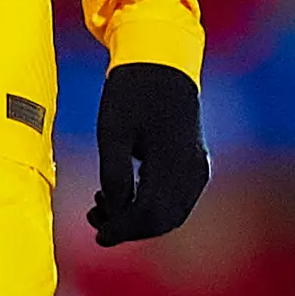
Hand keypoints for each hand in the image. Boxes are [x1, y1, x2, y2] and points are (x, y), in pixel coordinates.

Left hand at [88, 60, 208, 245]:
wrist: (160, 60)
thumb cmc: (132, 91)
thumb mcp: (113, 131)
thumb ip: (114, 175)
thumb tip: (115, 212)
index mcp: (175, 159)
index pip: (152, 213)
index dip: (124, 229)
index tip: (98, 234)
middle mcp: (194, 168)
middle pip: (164, 219)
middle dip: (129, 227)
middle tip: (96, 222)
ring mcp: (198, 166)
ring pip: (171, 212)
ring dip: (138, 218)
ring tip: (102, 206)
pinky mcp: (194, 162)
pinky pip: (176, 198)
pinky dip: (150, 205)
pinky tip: (122, 196)